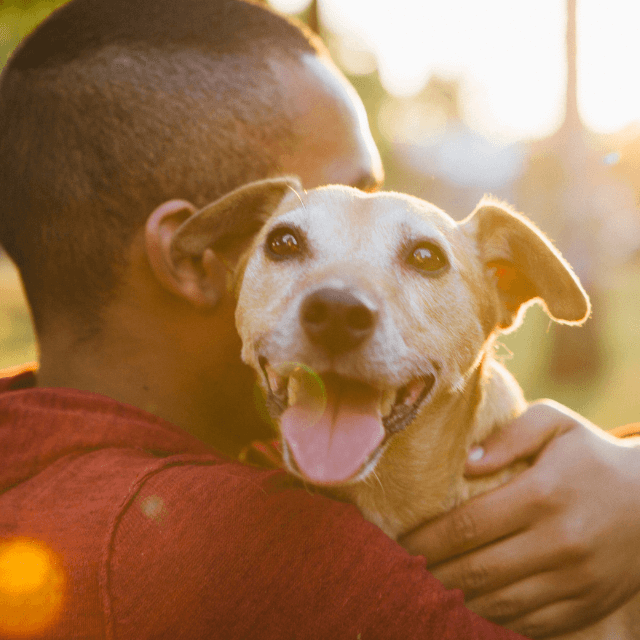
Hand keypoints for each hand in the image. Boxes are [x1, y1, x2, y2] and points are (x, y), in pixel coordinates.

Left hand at [399, 400, 639, 637]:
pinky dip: (496, 613)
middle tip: (411, 563)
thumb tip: (467, 461)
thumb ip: (511, 435)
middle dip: (435, 570)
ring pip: (499, 601)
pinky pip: (530, 621)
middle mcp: (559, 542)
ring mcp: (575, 580)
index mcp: (544, 494)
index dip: (427, 537)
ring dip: (460, 594)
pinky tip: (477, 596)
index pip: (468, 525)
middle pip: (477, 569)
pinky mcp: (586, 605)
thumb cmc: (593, 455)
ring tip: (438, 579)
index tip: (402, 540)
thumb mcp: (557, 424)